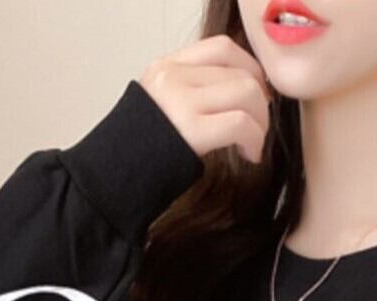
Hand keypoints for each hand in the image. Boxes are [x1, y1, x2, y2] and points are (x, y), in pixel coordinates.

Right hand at [140, 33, 272, 165]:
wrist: (115, 177)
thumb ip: (195, 91)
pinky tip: (250, 155)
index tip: (258, 94)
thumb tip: (247, 91)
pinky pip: (241, 123)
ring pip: (247, 93)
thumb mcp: (164, 108)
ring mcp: (180, 100)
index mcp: (166, 67)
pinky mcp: (191, 129)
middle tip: (258, 129)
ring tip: (252, 144)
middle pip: (241, 73)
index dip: (251, 69)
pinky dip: (255, 140)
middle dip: (261, 103)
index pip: (222, 48)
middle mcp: (173, 77)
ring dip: (261, 122)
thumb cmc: (146, 154)